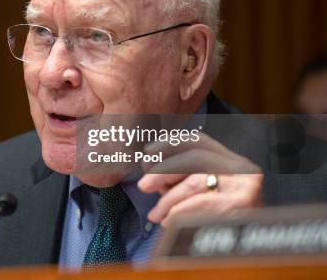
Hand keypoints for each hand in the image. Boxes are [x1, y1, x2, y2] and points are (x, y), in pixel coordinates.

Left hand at [137, 133, 262, 227]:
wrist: (246, 250)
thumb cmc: (221, 220)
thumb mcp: (205, 191)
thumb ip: (184, 177)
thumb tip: (151, 175)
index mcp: (232, 160)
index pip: (198, 140)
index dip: (169, 144)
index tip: (147, 154)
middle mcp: (242, 168)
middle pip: (195, 156)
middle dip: (163, 170)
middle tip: (144, 186)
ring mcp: (245, 185)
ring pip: (194, 182)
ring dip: (168, 200)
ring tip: (156, 214)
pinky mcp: (242, 204)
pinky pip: (199, 203)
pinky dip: (178, 212)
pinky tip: (169, 222)